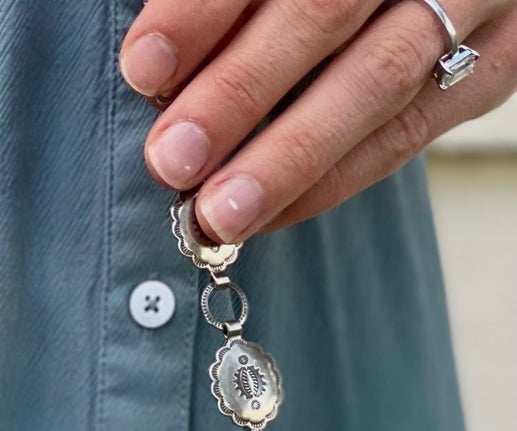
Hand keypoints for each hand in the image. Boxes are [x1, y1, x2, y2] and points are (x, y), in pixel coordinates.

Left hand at [119, 0, 516, 237]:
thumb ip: (225, 1)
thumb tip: (151, 63)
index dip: (203, 10)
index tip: (143, 66)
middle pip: (326, 10)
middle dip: (240, 91)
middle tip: (173, 158)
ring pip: (377, 80)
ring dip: (286, 157)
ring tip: (216, 213)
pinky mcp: (496, 62)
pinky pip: (408, 132)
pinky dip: (330, 180)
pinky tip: (268, 215)